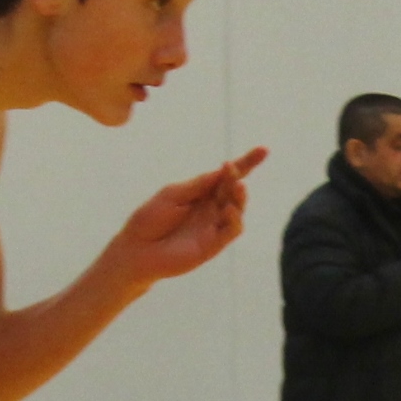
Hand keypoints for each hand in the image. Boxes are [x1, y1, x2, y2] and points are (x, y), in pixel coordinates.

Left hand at [110, 148, 265, 282]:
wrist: (136, 250)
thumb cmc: (149, 220)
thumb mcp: (173, 194)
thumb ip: (198, 185)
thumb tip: (224, 170)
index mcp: (201, 193)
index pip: (227, 177)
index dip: (246, 163)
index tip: (263, 150)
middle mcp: (211, 208)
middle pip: (234, 190)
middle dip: (238, 178)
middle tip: (233, 171)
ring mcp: (213, 227)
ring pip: (238, 209)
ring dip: (240, 197)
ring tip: (237, 187)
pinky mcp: (213, 245)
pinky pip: (232, 230)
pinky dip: (234, 218)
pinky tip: (228, 209)